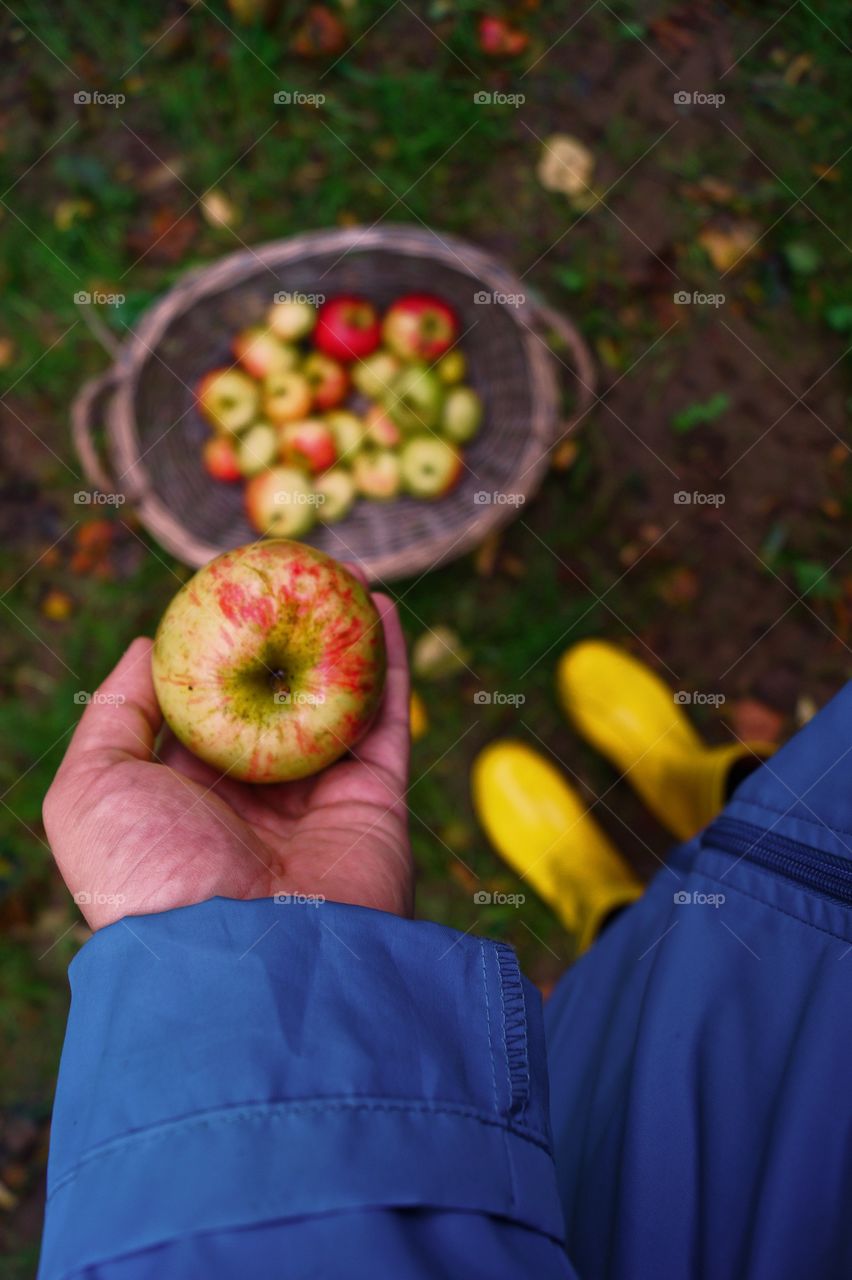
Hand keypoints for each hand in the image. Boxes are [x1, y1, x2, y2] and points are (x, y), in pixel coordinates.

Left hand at [43, 593, 411, 929]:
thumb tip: (149, 648)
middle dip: (281, 642)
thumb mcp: (92, 789)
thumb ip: (115, 716)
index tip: (223, 597)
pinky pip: (385, 723)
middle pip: (274, 703)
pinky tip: (379, 608)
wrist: (246, 963)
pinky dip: (389, 665)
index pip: (202, 714)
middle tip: (289, 580)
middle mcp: (254, 803)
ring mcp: (319, 804)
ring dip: (341, 642)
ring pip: (334, 705)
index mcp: (187, 802)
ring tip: (340, 577)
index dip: (212, 654)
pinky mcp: (374, 805)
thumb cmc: (153, 876)